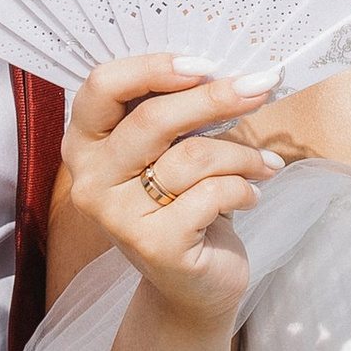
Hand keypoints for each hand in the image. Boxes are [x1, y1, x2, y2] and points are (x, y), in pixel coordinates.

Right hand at [59, 53, 283, 337]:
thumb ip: (174, 112)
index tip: (206, 66)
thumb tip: (228, 72)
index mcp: (85, 143)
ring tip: (265, 164)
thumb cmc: (183, 204)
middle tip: (261, 88)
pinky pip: (211, 194)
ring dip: (242, 154)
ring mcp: (117, 216)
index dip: (154, 68)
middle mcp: (89, 179)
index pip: (103, 86)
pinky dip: (244, 189)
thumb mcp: (168, 152)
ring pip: (190, 157)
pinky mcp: (154, 245)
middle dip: (214, 99)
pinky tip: (252, 196)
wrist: (192, 284)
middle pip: (151, 119)